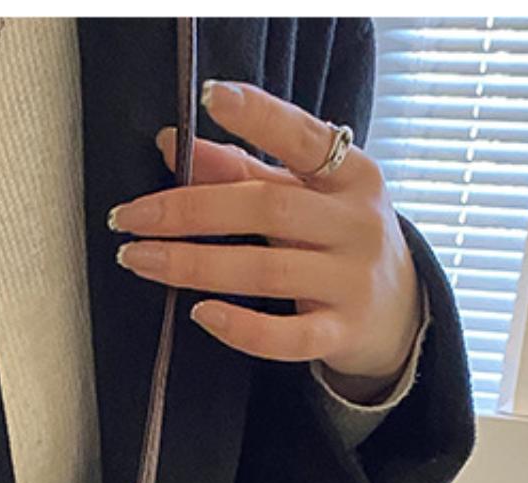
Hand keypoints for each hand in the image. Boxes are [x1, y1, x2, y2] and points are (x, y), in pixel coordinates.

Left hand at [107, 79, 422, 396]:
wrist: (398, 313)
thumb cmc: (335, 241)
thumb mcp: (302, 196)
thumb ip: (240, 170)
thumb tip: (172, 143)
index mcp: (351, 174)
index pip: (303, 137)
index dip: (259, 116)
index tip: (209, 98)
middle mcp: (356, 224)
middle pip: (267, 209)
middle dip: (190, 210)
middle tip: (129, 217)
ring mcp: (350, 282)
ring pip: (266, 273)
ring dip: (194, 265)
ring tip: (139, 260)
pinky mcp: (339, 334)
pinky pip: (285, 338)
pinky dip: (240, 328)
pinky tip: (198, 314)